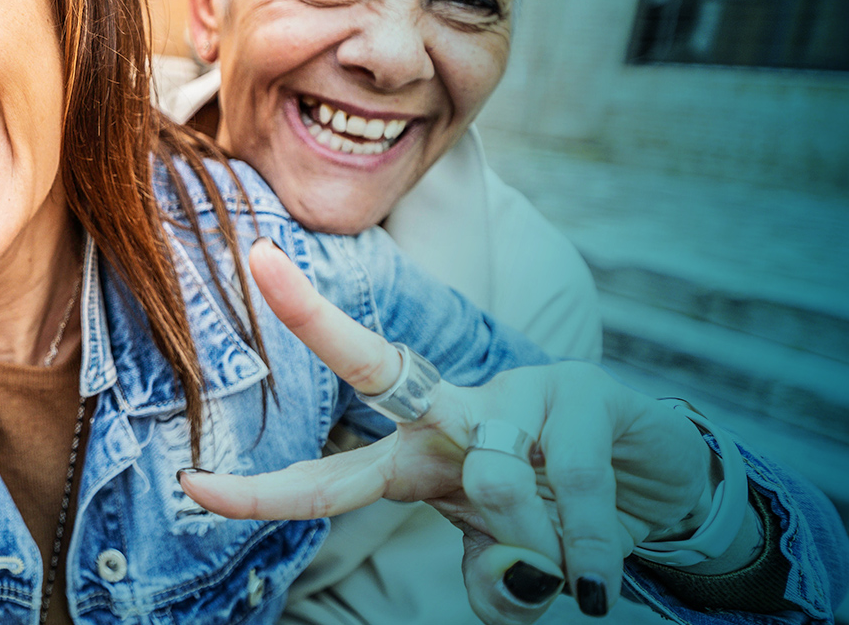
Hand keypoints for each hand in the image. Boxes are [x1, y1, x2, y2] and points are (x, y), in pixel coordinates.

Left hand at [177, 240, 716, 623]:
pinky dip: (584, 544)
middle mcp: (453, 413)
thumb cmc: (556, 513)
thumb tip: (526, 584)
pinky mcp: (588, 396)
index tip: (191, 484)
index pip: (325, 478)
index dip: (260, 492)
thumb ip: (499, 580)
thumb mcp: (512, 560)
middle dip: (314, 320)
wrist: (657, 485)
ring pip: (497, 475)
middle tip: (259, 265)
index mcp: (414, 457)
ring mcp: (519, 395)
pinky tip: (592, 576)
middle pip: (374, 366)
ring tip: (571, 581)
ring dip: (534, 540)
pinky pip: (574, 484)